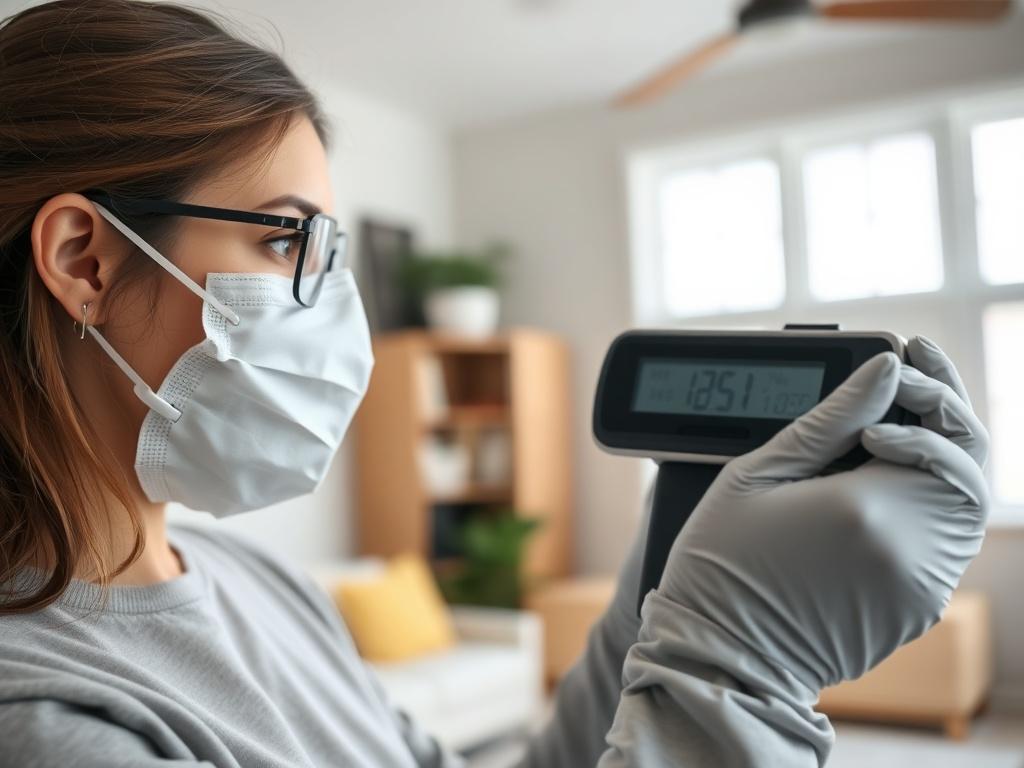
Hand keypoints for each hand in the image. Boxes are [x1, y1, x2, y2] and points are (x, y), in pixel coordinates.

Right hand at [655, 339, 988, 690]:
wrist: (720, 659)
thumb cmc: (721, 568)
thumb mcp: (755, 476)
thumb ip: (829, 418)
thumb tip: (885, 370)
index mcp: (866, 512)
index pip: (945, 432)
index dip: (932, 388)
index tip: (899, 361)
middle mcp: (909, 553)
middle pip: (971, 466)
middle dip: (947, 417)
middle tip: (904, 388)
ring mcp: (919, 588)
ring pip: (965, 506)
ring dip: (939, 461)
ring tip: (889, 432)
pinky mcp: (915, 611)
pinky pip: (944, 543)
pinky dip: (925, 502)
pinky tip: (879, 483)